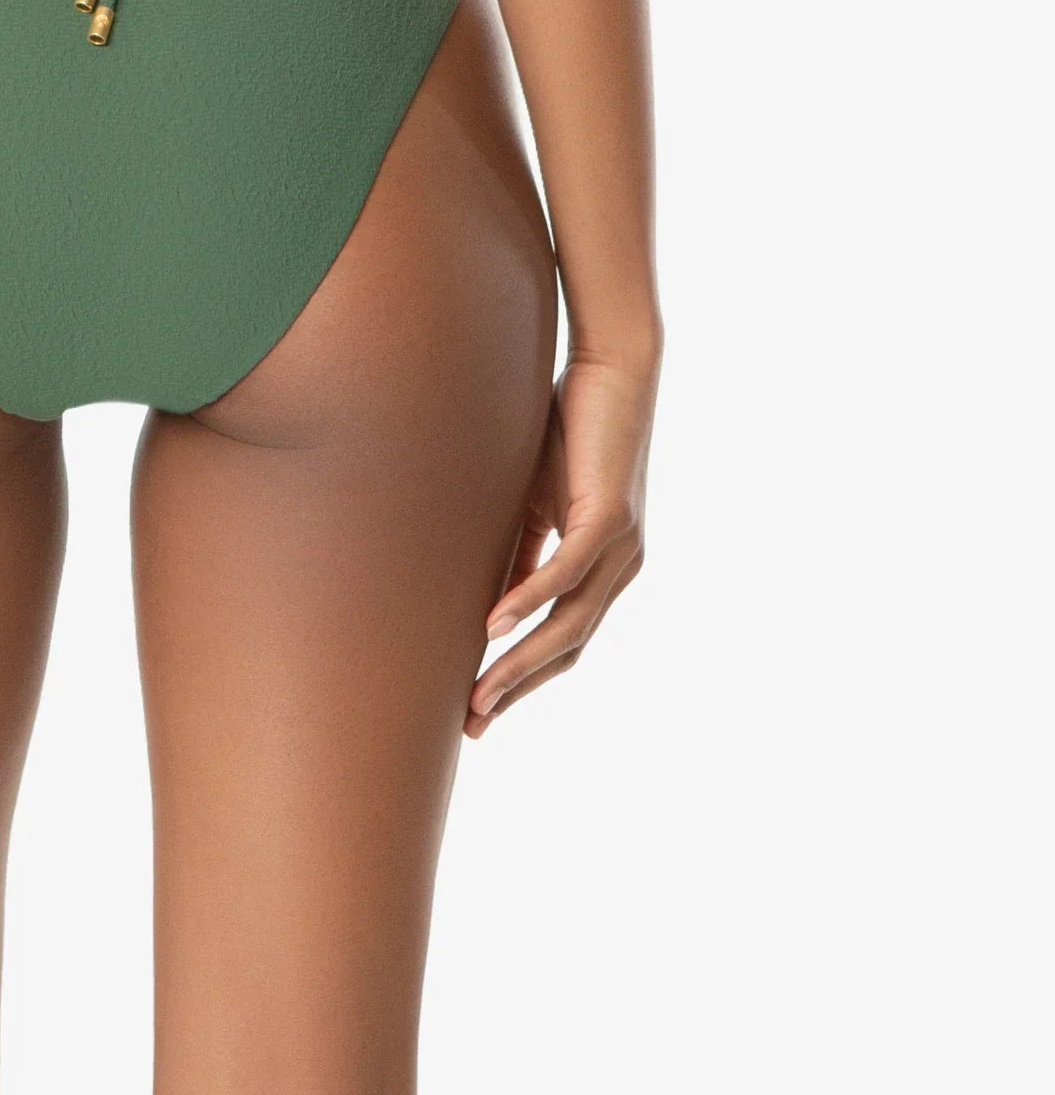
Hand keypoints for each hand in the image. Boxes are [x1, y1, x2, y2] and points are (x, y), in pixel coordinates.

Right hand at [466, 350, 652, 737]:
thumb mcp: (535, 501)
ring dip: (520, 663)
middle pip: (566, 650)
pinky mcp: (611, 518)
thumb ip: (521, 548)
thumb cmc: (571, 430)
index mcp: (604, 570)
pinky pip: (568, 574)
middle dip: (517, 689)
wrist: (612, 371)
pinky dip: (530, 602)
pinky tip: (494, 625)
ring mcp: (622, 549)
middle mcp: (621, 570)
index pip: (562, 642)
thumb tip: (487, 598)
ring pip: (570, 625)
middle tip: (473, 723)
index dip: (521, 679)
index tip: (478, 711)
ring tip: (479, 693)